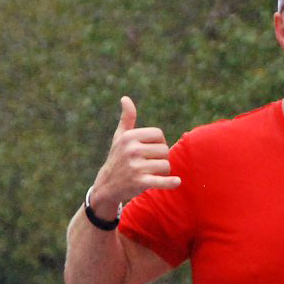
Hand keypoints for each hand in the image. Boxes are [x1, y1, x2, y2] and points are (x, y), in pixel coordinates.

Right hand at [88, 96, 181, 215]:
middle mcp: (132, 150)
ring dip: (163, 171)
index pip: (158, 134)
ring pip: (165, 165)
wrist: (107, 185)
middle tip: (151, 164)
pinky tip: (176, 182)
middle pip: (164, 150)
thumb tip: (125, 98)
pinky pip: (160, 180)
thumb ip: (127, 118)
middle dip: (161, 158)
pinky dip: (170, 182)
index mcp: (129, 137)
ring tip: (153, 173)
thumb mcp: (120, 137)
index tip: (153, 150)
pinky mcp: (139, 182)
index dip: (159, 142)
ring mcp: (135, 167)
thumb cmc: (117, 158)